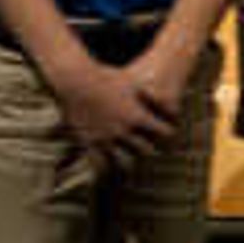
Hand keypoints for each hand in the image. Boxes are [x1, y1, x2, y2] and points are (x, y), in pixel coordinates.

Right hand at [54, 43, 168, 158]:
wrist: (76, 81)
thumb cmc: (105, 77)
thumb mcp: (131, 82)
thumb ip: (148, 94)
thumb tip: (167, 98)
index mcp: (137, 115)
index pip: (164, 132)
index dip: (166, 132)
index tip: (164, 131)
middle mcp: (124, 130)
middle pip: (147, 150)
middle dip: (149, 148)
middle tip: (149, 146)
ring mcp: (107, 138)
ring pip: (125, 161)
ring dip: (129, 158)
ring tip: (131, 159)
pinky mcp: (90, 142)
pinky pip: (101, 164)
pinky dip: (107, 166)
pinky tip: (110, 166)